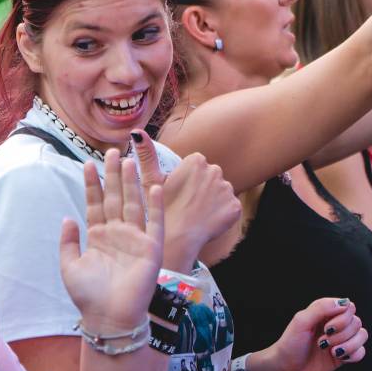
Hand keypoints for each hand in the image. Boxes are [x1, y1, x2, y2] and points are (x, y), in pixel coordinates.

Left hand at [59, 152, 163, 334]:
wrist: (109, 318)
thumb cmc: (88, 296)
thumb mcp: (69, 266)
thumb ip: (68, 241)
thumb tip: (68, 217)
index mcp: (98, 236)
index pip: (95, 203)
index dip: (92, 184)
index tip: (87, 163)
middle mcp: (118, 234)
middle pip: (116, 198)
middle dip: (113, 175)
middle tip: (112, 152)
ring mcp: (135, 239)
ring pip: (134, 204)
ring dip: (132, 183)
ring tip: (129, 161)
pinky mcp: (151, 248)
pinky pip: (155, 223)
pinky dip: (156, 205)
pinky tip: (154, 186)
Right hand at [133, 135, 239, 270]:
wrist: (176, 238)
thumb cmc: (159, 208)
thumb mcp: (151, 180)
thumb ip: (146, 154)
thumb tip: (136, 132)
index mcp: (196, 160)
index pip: (197, 168)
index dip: (187, 182)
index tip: (179, 193)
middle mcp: (215, 170)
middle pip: (211, 178)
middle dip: (202, 189)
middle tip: (187, 205)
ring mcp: (227, 189)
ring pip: (221, 193)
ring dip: (213, 202)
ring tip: (196, 214)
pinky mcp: (235, 207)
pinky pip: (230, 208)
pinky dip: (222, 215)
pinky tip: (208, 221)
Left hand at [250, 297, 367, 370]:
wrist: (287, 368)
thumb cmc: (290, 343)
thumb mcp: (301, 321)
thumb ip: (321, 308)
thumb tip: (345, 302)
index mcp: (326, 313)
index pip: (349, 307)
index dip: (342, 318)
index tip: (326, 328)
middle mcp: (336, 324)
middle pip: (357, 322)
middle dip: (342, 334)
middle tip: (323, 342)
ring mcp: (341, 340)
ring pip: (362, 335)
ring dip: (349, 345)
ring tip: (332, 351)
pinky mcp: (344, 356)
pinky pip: (361, 352)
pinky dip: (353, 355)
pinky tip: (339, 357)